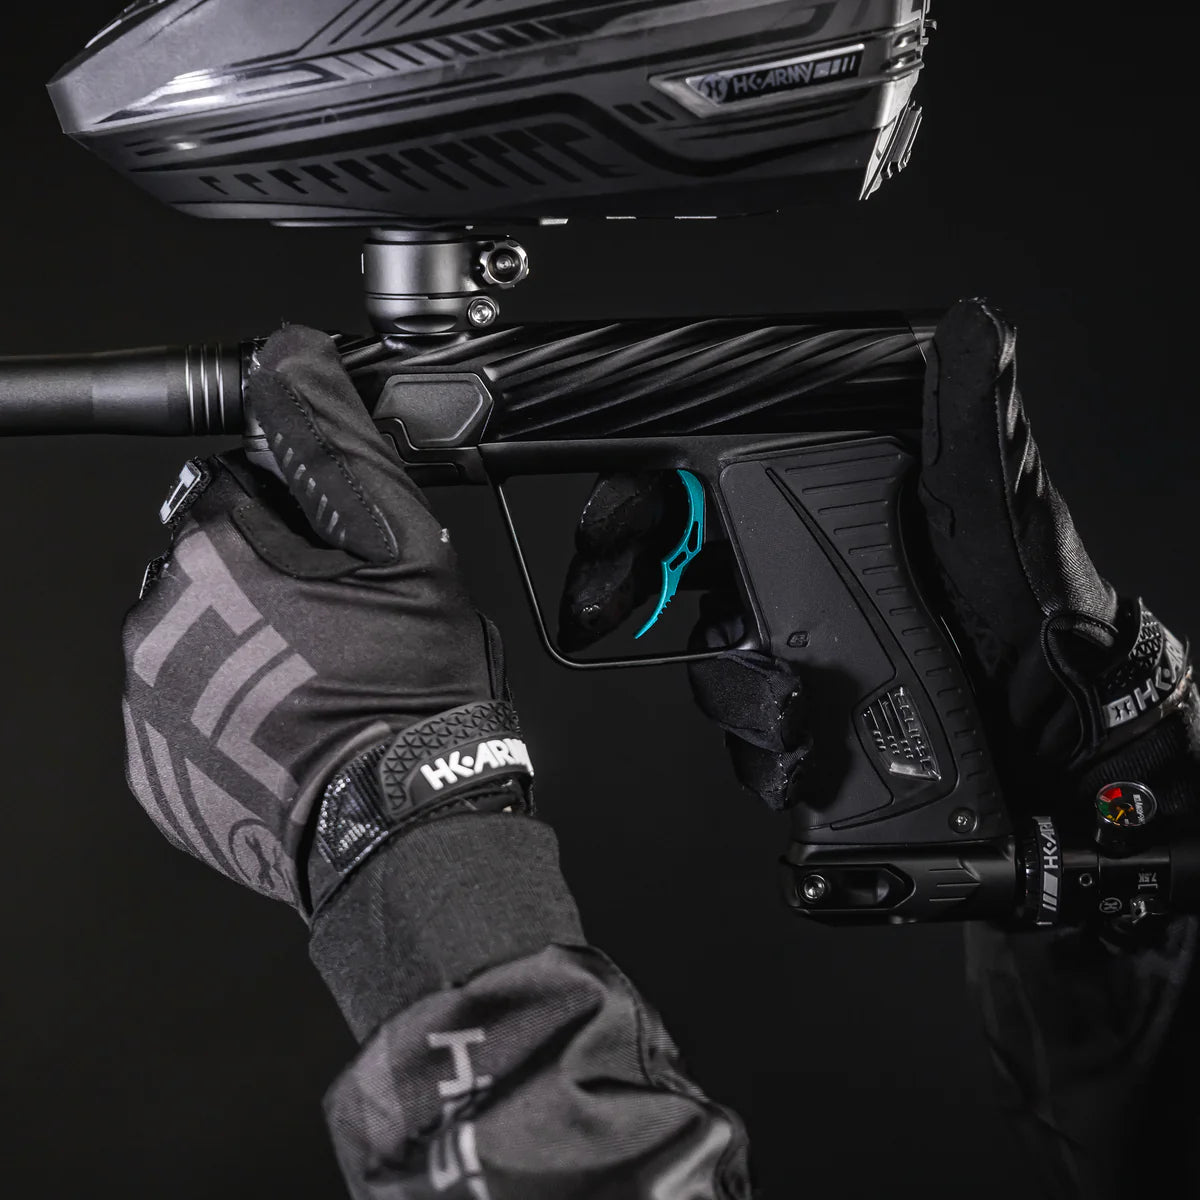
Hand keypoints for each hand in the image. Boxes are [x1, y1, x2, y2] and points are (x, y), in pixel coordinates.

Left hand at [121, 326, 530, 918]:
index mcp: (213, 556)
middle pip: (212, 563)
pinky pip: (183, 708)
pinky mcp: (150, 767)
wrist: (402, 827)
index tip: (347, 569)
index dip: (305, 522)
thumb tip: (290, 356)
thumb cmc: (408, 693)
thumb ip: (337, 441)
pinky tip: (287, 727)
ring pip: (196, 636)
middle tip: (342, 633)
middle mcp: (156, 624)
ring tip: (319, 686)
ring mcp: (145, 704)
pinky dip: (226, 708)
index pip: (239, 487)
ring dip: (247, 646)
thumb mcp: (402, 548)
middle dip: (270, 582)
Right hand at [560, 300, 1197, 831]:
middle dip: (633, 597)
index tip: (605, 533)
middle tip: (601, 615)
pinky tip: (802, 753)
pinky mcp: (813, 719)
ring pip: (712, 667)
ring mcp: (807, 652)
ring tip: (790, 710)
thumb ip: (973, 426)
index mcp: (834, 517)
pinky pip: (750, 737)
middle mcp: (810, 579)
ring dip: (731, 695)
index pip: (710, 493)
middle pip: (682, 581)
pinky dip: (762, 753)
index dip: (642, 506)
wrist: (1075, 744)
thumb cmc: (1045, 618)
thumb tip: (973, 325)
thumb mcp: (1000, 516)